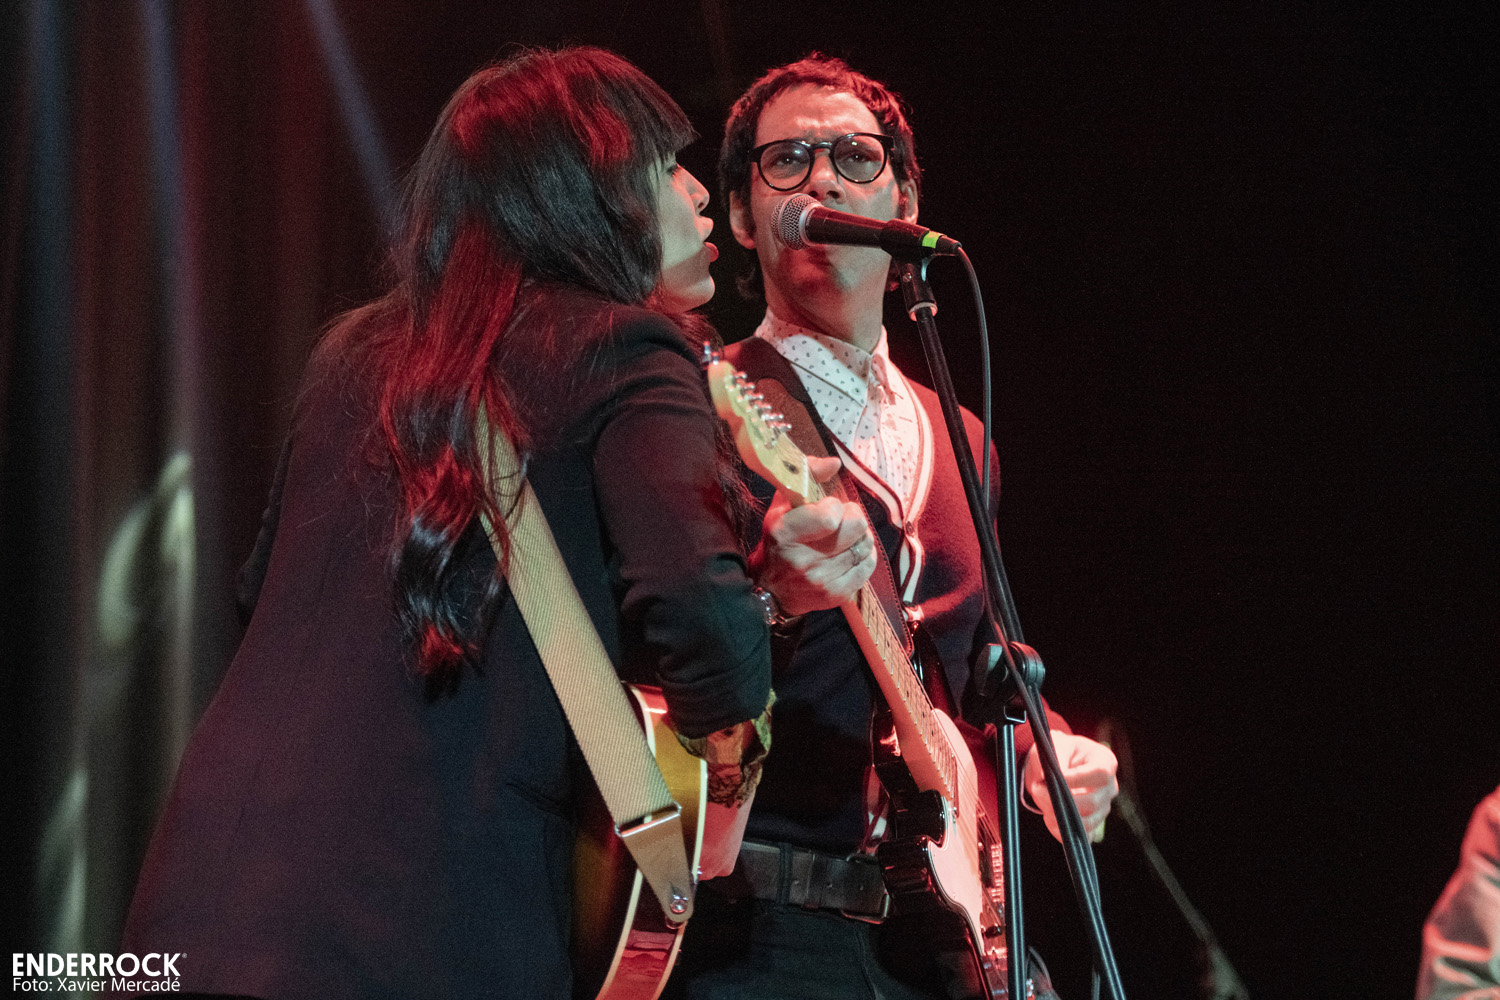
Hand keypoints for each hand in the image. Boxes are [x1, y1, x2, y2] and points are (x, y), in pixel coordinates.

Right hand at [749, 456, 876, 616]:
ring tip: (845, 537)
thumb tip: (834, 462)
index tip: (826, 509)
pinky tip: (851, 552)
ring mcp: (820, 580)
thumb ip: (806, 475)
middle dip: (853, 518)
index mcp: (784, 533)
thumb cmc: (780, 539)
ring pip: (865, 545)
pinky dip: (864, 555)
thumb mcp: (783, 504)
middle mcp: (802, 560)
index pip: (830, 515)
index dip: (835, 507)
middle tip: (843, 520)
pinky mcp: (835, 596)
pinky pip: (868, 567)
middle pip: (856, 527)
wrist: (771, 588)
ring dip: (859, 537)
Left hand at [1023, 732, 1118, 842]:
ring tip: (1040, 799)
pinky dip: (1061, 830)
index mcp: (1105, 762)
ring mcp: (1102, 809)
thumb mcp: (1055, 744)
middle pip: (1092, 803)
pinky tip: (1048, 816)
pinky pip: (1080, 836)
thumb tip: (1047, 776)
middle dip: (1060, 800)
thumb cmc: (1059, 750)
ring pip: (1086, 823)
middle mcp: (1109, 788)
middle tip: (1037, 789)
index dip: (1077, 778)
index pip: (1100, 774)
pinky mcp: (1092, 825)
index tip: (1053, 776)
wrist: (1056, 765)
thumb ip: (1054, 757)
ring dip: (1057, 815)